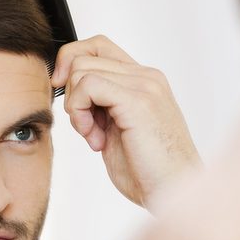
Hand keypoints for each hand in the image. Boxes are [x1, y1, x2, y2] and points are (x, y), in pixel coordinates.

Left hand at [52, 35, 199, 208]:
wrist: (174, 192)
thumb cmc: (148, 172)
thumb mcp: (117, 131)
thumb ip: (100, 107)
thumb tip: (67, 92)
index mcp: (143, 81)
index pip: (97, 46)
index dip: (70, 63)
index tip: (64, 95)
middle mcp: (146, 77)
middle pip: (83, 56)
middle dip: (71, 95)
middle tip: (87, 128)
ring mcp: (145, 85)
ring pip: (81, 70)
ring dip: (76, 108)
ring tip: (95, 137)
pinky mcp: (138, 100)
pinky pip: (87, 85)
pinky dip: (80, 113)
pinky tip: (96, 139)